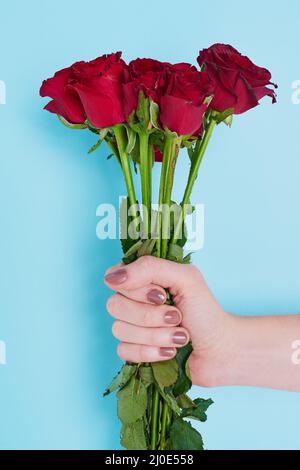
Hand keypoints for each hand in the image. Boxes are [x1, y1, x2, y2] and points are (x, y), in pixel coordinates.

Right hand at [104, 255, 231, 386]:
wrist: (221, 351)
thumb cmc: (206, 312)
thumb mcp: (185, 278)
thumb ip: (150, 268)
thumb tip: (113, 277)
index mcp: (144, 280)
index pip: (115, 277)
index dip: (136, 289)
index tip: (161, 294)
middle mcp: (134, 302)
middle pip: (114, 305)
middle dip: (150, 315)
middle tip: (177, 316)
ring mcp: (132, 328)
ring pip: (119, 330)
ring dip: (156, 335)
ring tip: (180, 336)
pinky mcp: (134, 352)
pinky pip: (124, 351)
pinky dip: (151, 352)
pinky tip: (170, 351)